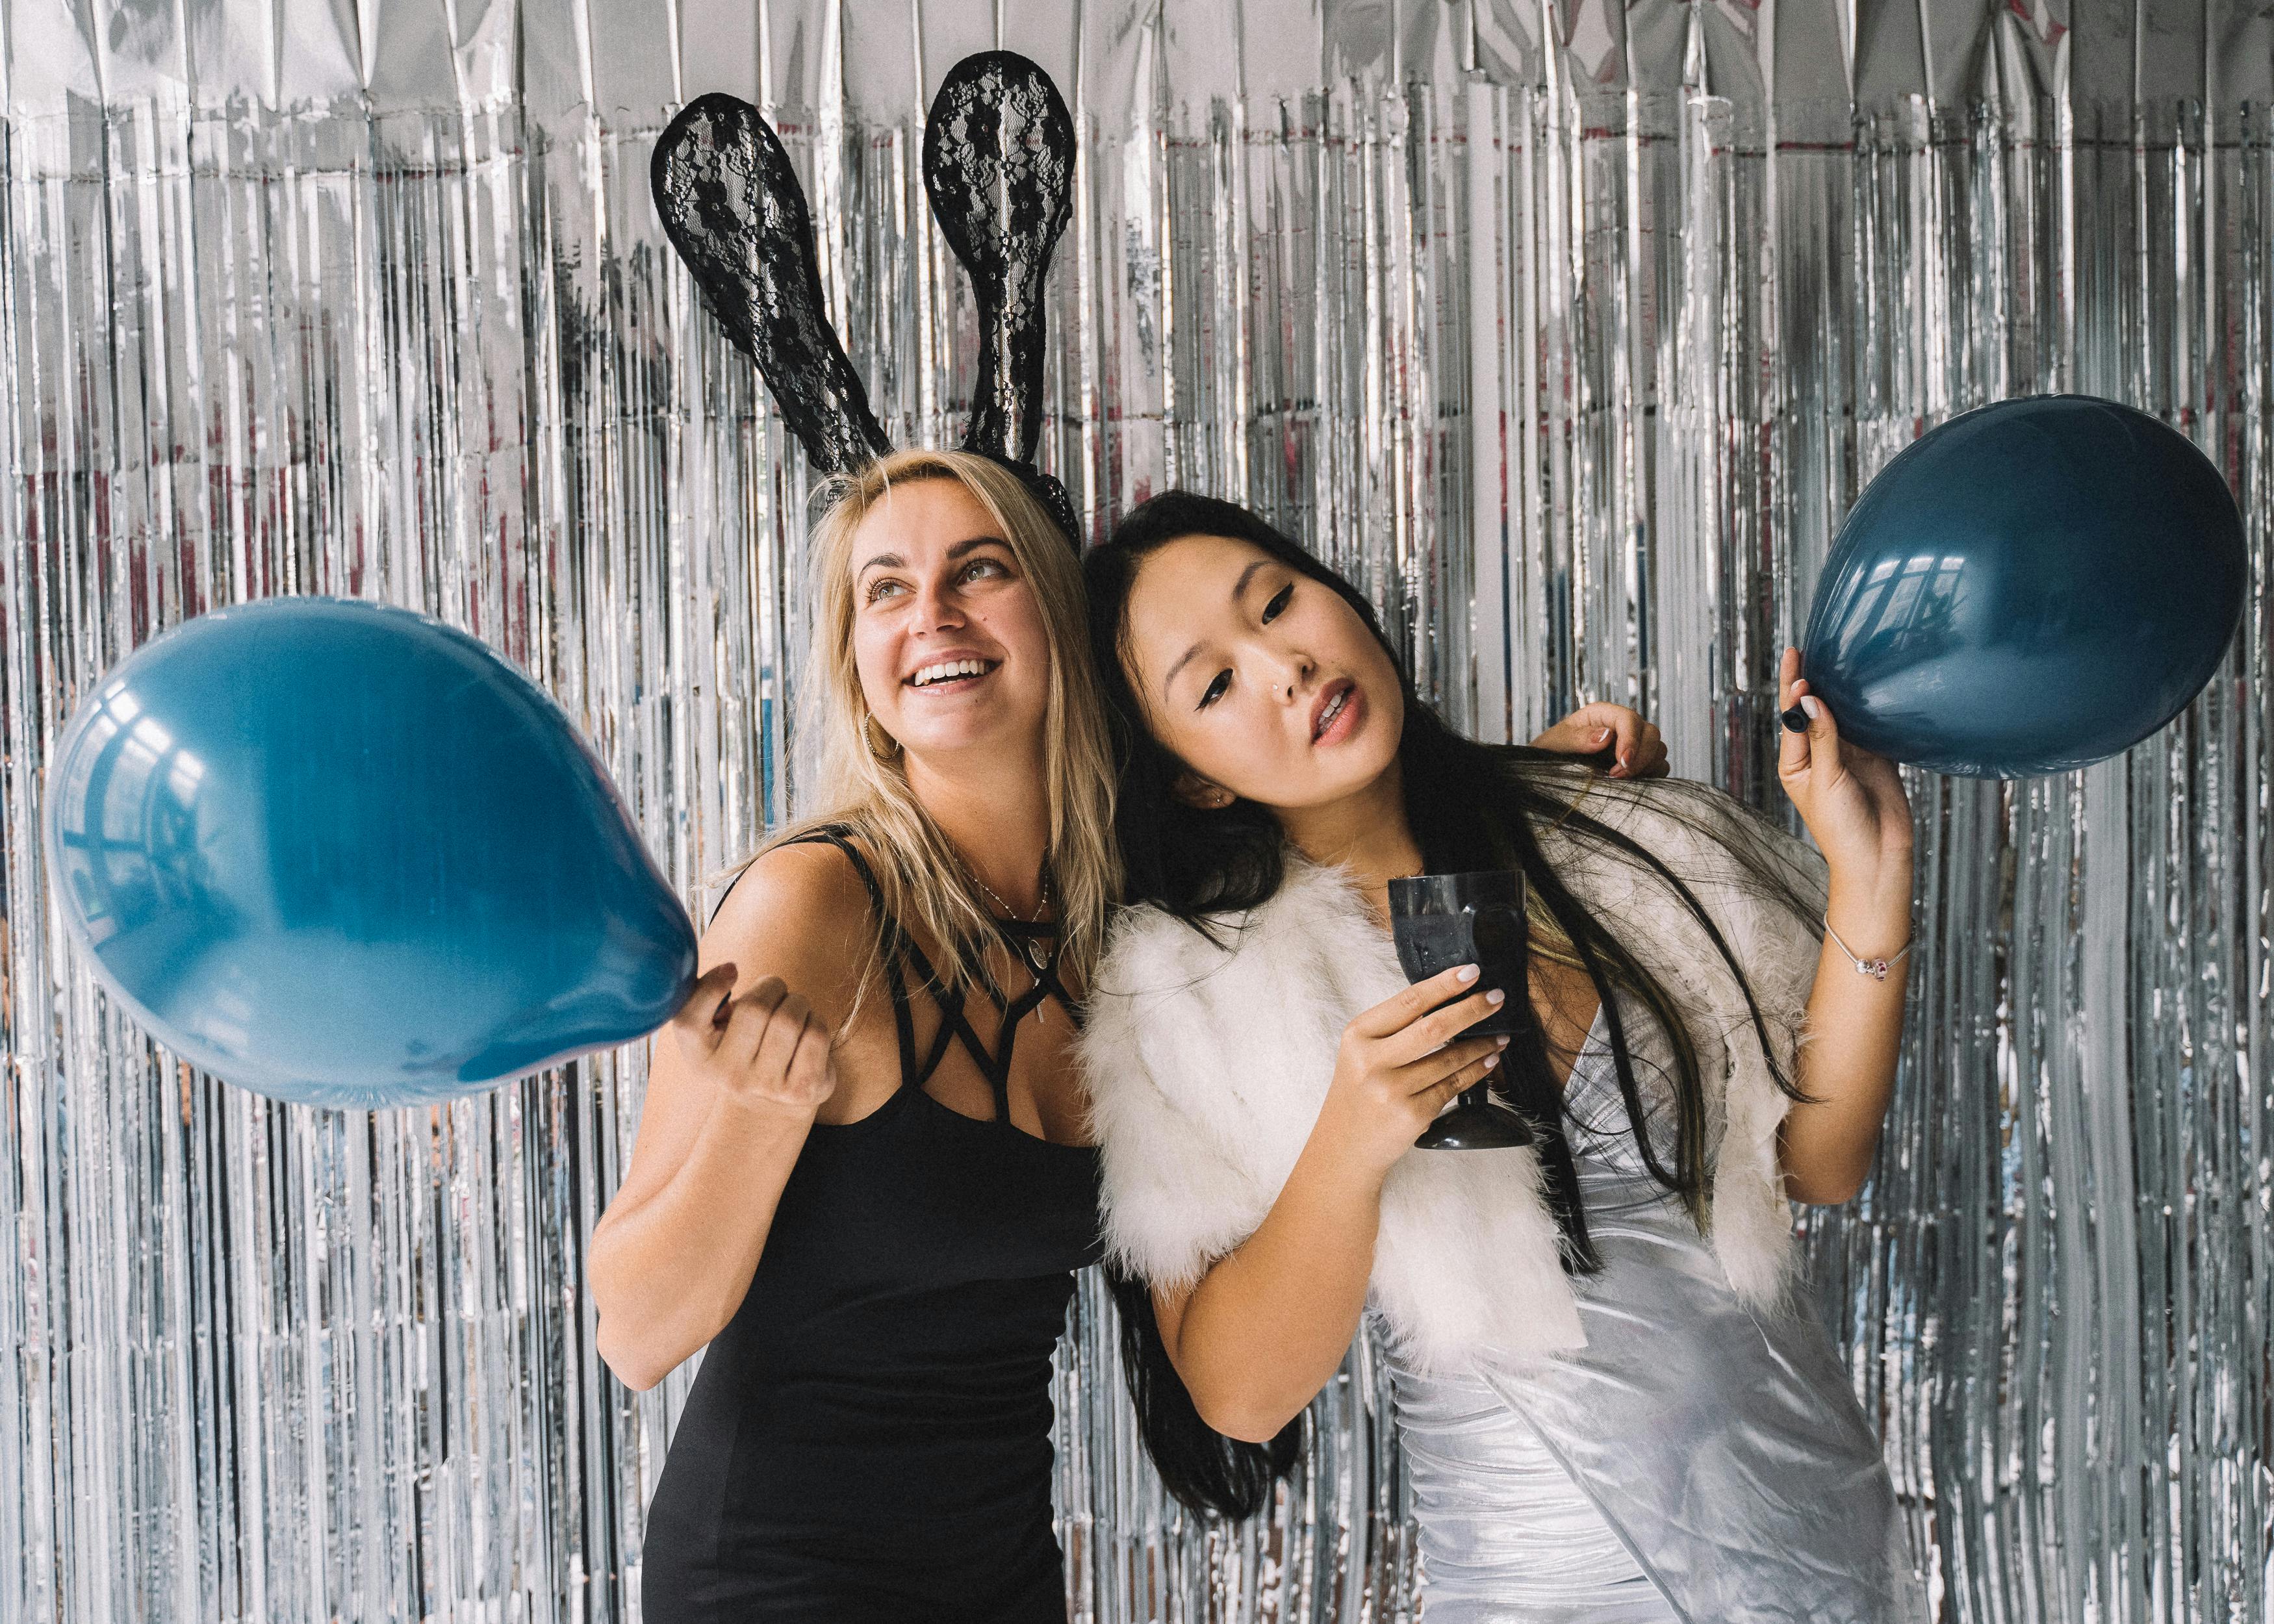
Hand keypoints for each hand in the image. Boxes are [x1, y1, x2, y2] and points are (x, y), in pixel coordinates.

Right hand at [666, 964, 838, 1120]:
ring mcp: (766, 1086)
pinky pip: (816, 1034)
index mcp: (700, 1057)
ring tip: (793, 1010)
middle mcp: (729, 1076)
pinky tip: (807, 1030)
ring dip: (797, 1002)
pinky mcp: (801, 1089)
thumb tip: (728, 971)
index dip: (711, 986)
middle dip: (772, 986)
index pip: (690, 1020)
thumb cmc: (742, 1046)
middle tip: (775, 991)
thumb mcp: (714, 1028)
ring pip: (789, 1018)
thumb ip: (708, 998)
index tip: (732, 971)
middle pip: (755, 1008)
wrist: (770, 1103)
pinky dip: (815, 1020)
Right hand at [1316, 965, 1511, 1176]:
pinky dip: (1476, 1071)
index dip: (1444, 984)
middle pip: (1434, 1027)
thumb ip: (1394, 1029)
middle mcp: (1372, 1061)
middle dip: (1471, 1009)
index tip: (1471, 972)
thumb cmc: (1358, 1092)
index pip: (1408, 1002)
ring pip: (1449, 1059)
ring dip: (1481, 1044)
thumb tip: (1448, 1002)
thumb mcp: (1361, 1052)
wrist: (1344, 1146)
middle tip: (1496, 998)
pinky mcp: (1412, 1115)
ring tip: (1500, 1034)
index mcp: (1358, 1035)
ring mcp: (1393, 1090)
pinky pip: (1454, 1086)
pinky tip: (1489, 1060)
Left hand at [1530, 702, 1667, 778]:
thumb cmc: (1550, 752)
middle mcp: (1622, 727)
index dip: (1630, 740)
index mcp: (1603, 715)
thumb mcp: (1555, 743)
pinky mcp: (1639, 763)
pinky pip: (1659, 766)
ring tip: (1621, 781)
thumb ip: (1578, 739)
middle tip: (1617, 776)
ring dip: (1646, 766)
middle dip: (1640, 756)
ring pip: (1658, 749)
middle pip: (1651, 733)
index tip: (1621, 763)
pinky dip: (1652, 775)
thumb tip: (1606, 736)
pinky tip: (1631, 784)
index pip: (1629, 719)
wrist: (1548, 771)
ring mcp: (1633, 744)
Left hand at [1776, 647, 1913, 897]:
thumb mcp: (1827, 781)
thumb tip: (1810, 700)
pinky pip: (1869, 726)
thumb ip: (1823, 739)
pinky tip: (1868, 685)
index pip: (1790, 717)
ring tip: (1837, 657)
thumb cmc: (1842, 829)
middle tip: (1807, 647)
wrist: (1878, 858)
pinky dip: (1868, 707)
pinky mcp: (1874, 758)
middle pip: (1813, 711)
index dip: (1792, 688)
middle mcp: (1818, 755)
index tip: (1796, 659)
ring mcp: (1847, 755)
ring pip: (1841, 715)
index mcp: (1795, 763)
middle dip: (1810, 682)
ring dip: (1839, 691)